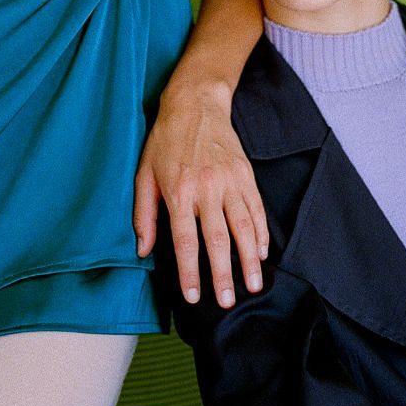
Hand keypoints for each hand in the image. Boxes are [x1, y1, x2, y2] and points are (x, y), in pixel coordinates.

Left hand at [134, 80, 268, 306]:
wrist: (195, 104)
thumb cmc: (165, 140)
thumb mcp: (144, 174)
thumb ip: (144, 215)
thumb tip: (142, 250)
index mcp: (179, 191)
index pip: (185, 240)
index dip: (190, 271)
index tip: (194, 297)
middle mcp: (207, 188)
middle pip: (218, 239)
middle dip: (223, 274)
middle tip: (229, 301)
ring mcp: (230, 181)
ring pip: (244, 227)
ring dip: (249, 259)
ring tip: (253, 285)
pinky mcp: (246, 174)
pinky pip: (257, 208)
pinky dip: (262, 232)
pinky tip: (262, 252)